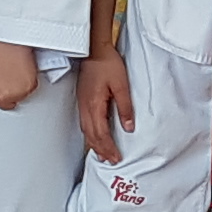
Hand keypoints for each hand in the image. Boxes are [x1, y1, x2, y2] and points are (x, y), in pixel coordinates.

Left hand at [0, 38, 42, 110]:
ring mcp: (17, 94)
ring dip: (20, 86)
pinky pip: (31, 87)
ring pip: (22, 95)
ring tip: (16, 70)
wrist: (8, 40)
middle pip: (9, 103)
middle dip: (10, 92)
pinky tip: (23, 68)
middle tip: (10, 77)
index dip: (0, 93)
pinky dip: (30, 80)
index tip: (3, 87)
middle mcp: (2, 98)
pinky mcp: (30, 87)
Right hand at [74, 46, 133, 161]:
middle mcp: (85, 107)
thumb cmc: (107, 64)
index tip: (116, 158)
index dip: (109, 148)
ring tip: (102, 154)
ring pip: (86, 130)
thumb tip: (129, 127)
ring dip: (94, 144)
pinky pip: (84, 123)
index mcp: (94, 105)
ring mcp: (82, 104)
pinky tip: (94, 136)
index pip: (101, 133)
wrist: (94, 49)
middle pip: (92, 136)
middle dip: (101, 150)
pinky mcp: (82, 100)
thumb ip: (125, 108)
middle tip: (111, 161)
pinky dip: (90, 134)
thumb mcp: (122, 85)